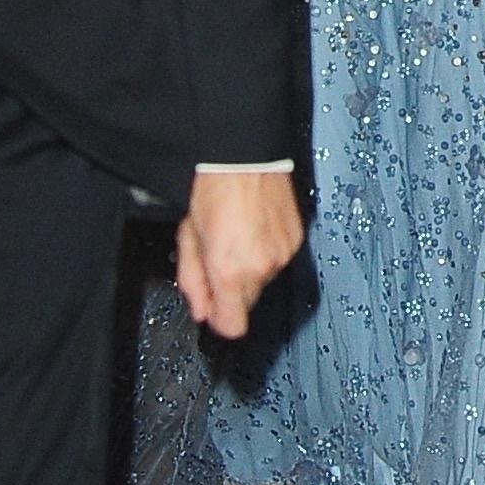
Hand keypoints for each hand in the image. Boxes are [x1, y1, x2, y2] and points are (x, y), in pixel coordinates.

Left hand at [175, 170, 303, 339]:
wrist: (245, 158)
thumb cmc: (214, 189)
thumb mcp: (189, 238)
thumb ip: (193, 281)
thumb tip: (201, 309)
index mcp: (230, 270)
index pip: (233, 326)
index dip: (220, 318)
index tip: (213, 306)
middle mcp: (261, 267)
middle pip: (247, 303)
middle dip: (232, 289)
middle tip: (219, 259)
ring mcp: (282, 253)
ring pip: (263, 281)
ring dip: (250, 268)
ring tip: (238, 238)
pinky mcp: (296, 239)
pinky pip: (279, 259)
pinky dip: (266, 251)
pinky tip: (255, 229)